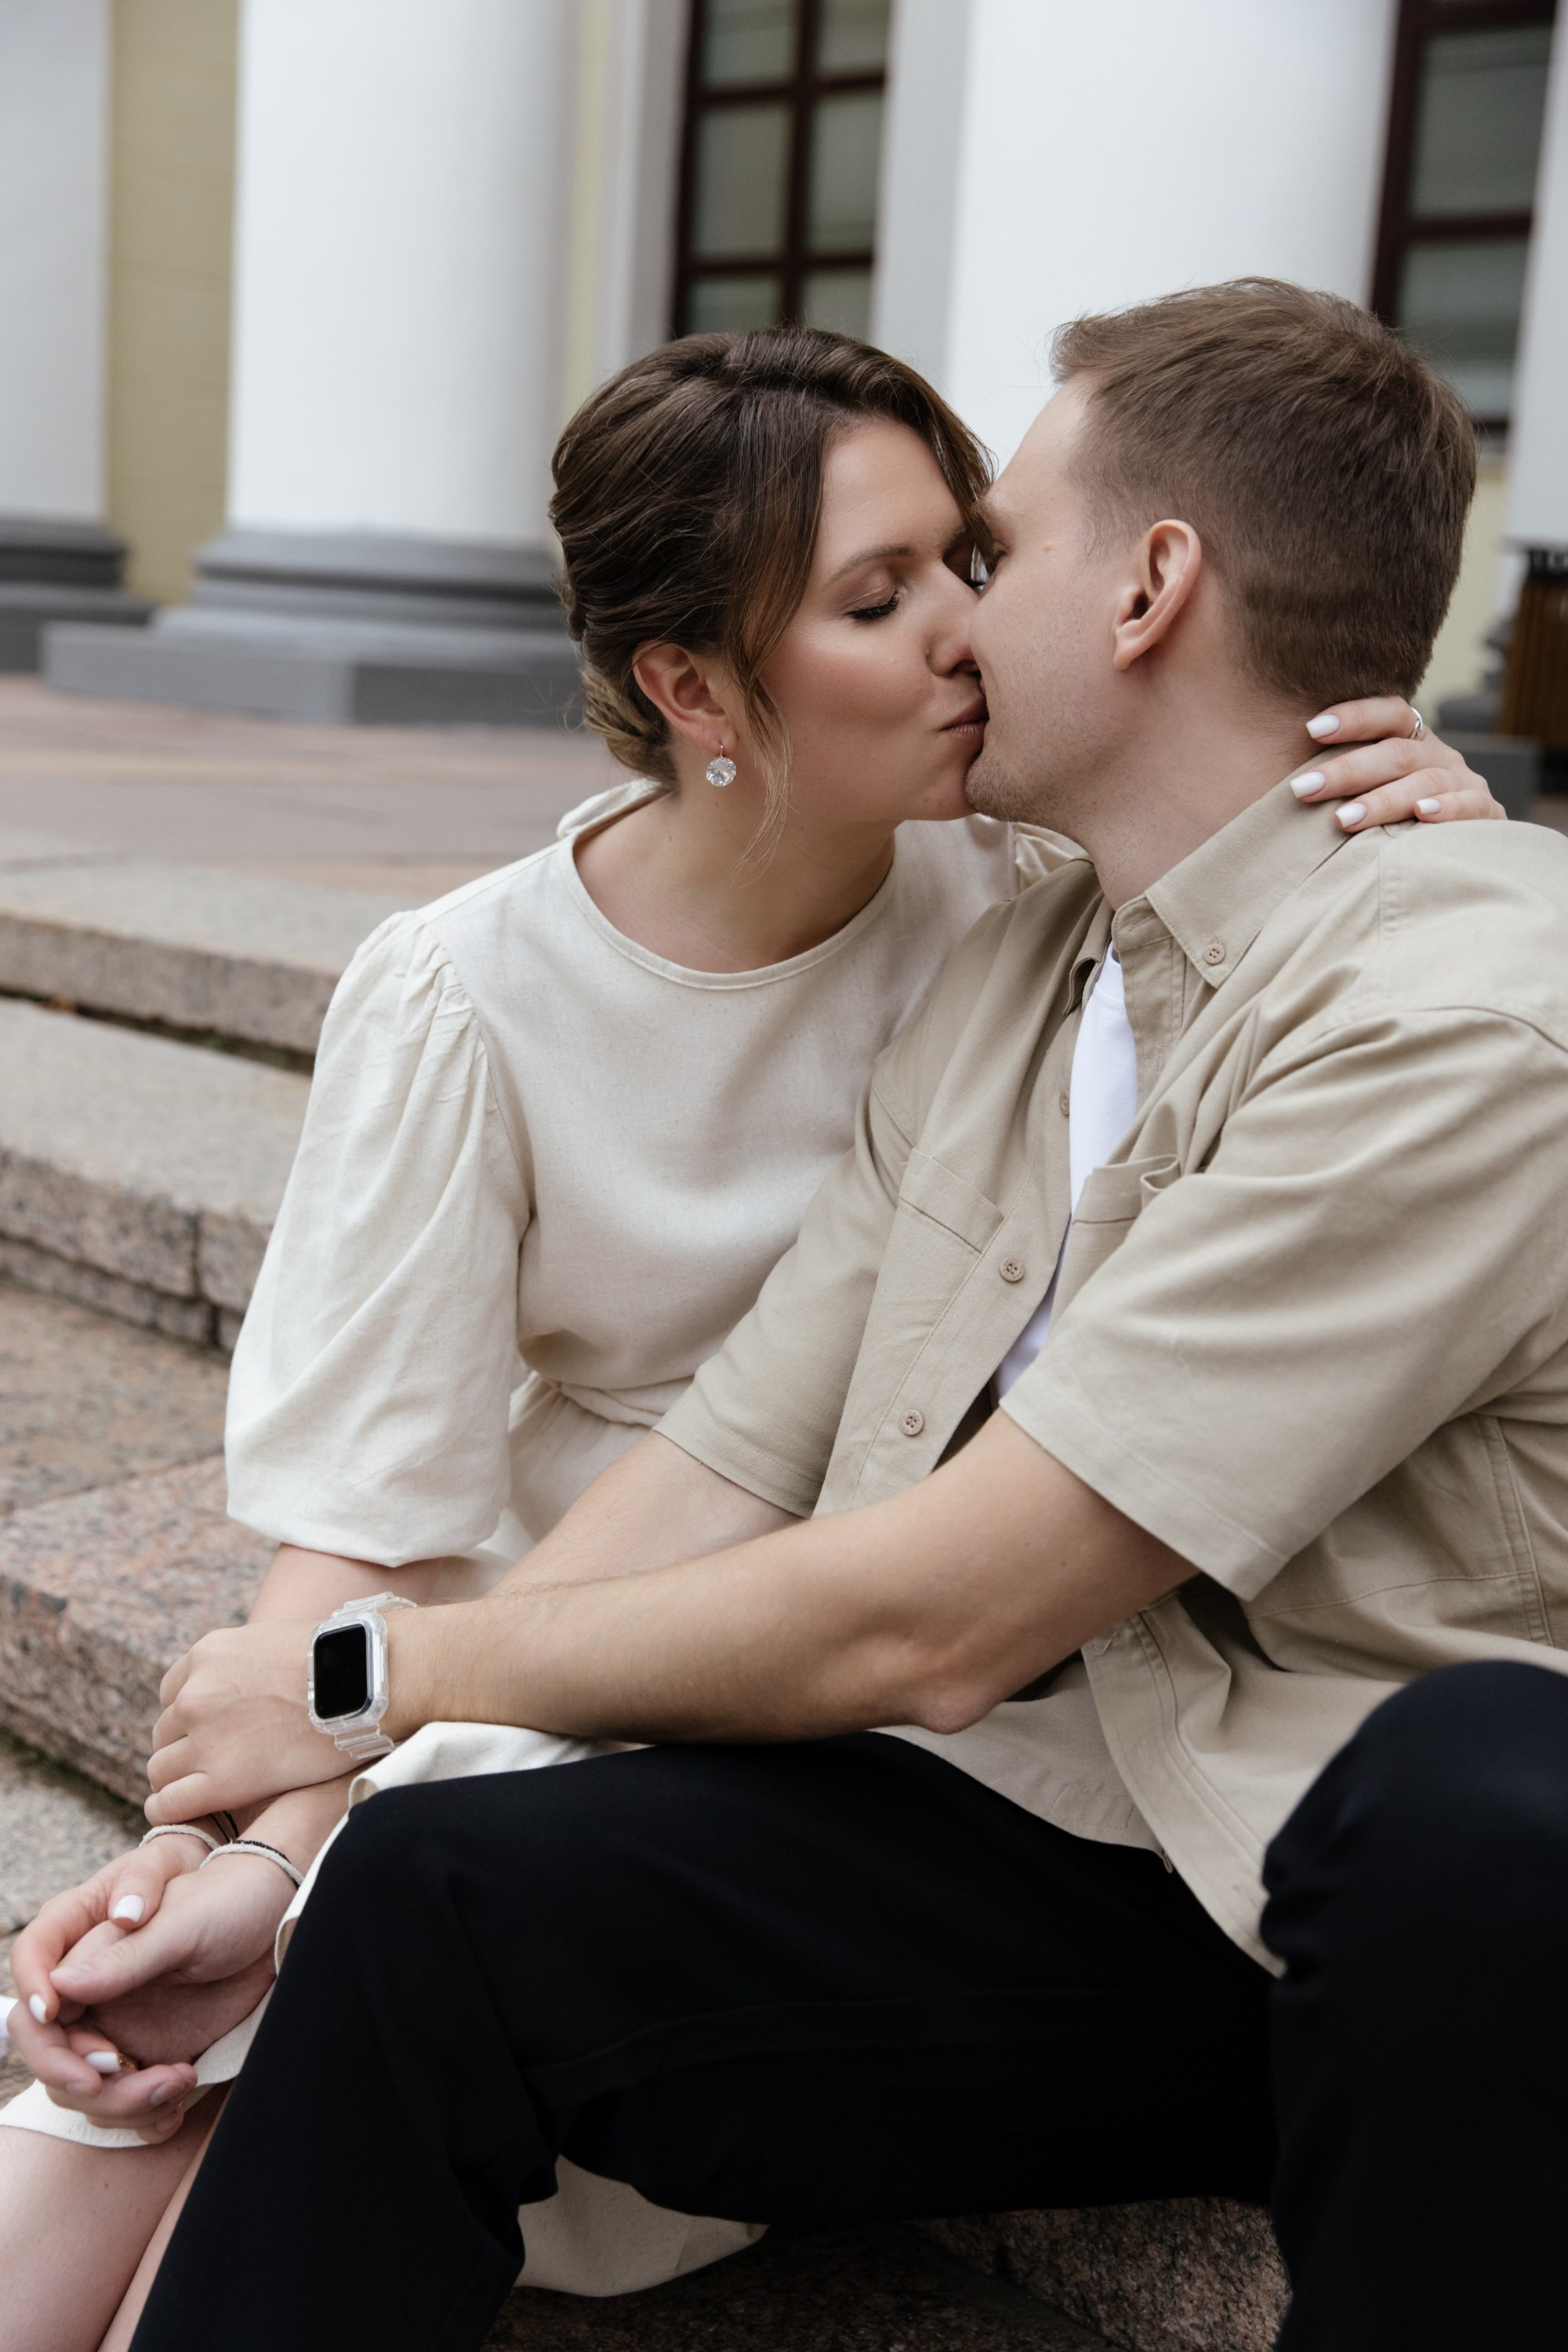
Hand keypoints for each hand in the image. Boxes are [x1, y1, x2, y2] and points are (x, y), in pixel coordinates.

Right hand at [9, 1855, 287, 2143]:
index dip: (42, 2036)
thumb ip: (125, 1954)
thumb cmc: (228, 1902)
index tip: (86, 2062)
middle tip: (132, 2074)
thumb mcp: (182, 1923)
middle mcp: (95, 1993)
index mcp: (88, 1947)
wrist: (278, 1919)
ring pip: (87, 2090)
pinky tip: (177, 2112)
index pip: (36, 1997)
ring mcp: (119, 2028)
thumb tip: (61, 1985)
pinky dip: (146, 2117)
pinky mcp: (149, 2055)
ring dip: (124, 2102)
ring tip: (181, 2080)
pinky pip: (126, 2103)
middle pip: (53, 2055)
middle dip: (84, 2079)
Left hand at [147, 1619, 349, 1820]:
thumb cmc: (340, 1663)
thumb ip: (246, 1666)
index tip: (210, 1732)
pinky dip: (167, 1810)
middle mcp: (195, 1694)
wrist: (367, 1682)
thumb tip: (252, 1687)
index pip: (172, 1694)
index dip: (191, 1717)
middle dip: (185, 1748)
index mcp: (207, 1655)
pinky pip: (168, 1804)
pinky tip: (179, 1813)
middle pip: (165, 1733)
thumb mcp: (275, 1643)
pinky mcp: (222, 1780)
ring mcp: (205, 1738)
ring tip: (203, 1790)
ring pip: (161, 1769)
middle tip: (215, 1763)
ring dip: (179, 1779)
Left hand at [1290, 696, 1503, 829]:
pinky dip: (1447, 810)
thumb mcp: (1369, 794)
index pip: (1387, 713)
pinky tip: (1422, 816)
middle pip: (1395, 753)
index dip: (1353, 717)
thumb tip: (1269, 783)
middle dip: (1346, 771)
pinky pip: (1469, 807)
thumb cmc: (1391, 822)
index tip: (1311, 729)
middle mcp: (1437, 756)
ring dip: (1382, 801)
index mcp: (1410, 740)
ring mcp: (1463, 783)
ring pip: (1423, 784)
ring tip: (1343, 819)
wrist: (1461, 854)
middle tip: (1302, 789)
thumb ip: (1339, 784)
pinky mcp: (1486, 814)